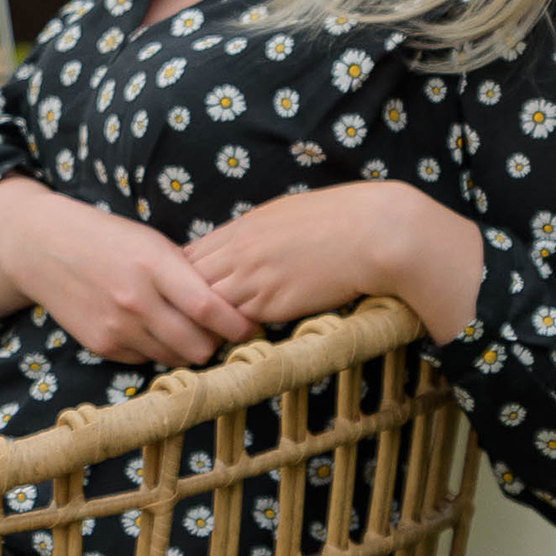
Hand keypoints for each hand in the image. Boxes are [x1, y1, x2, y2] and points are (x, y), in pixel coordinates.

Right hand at [0, 181, 256, 369]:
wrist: (42, 248)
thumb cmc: (107, 239)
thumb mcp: (151, 243)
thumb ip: (186, 274)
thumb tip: (230, 307)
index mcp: (154, 265)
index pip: (208, 308)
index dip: (237, 325)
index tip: (253, 328)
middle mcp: (135, 300)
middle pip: (196, 345)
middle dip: (216, 344)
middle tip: (222, 335)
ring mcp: (116, 327)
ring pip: (174, 358)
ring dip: (187, 350)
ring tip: (188, 331)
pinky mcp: (102, 345)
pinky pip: (146, 359)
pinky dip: (156, 350)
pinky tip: (151, 329)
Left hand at [192, 180, 484, 344]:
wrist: (371, 232)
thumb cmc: (337, 219)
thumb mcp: (282, 215)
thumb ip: (253, 234)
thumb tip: (240, 247)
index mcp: (241, 228)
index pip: (189, 256)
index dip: (183, 279)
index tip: (186, 293)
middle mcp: (239, 253)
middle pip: (188, 284)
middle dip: (184, 304)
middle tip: (187, 322)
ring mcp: (253, 278)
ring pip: (206, 307)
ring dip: (206, 323)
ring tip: (206, 337)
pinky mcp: (272, 303)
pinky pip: (237, 323)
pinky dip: (232, 333)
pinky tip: (236, 340)